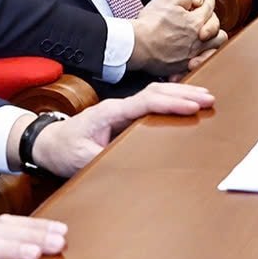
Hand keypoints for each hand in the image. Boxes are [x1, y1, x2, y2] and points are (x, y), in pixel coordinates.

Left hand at [27, 82, 215, 177]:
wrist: (47, 142)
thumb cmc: (63, 150)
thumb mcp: (80, 160)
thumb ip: (103, 160)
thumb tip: (127, 167)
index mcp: (109, 112)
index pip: (145, 102)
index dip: (171, 103)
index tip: (193, 106)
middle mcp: (118, 106)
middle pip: (155, 91)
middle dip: (183, 93)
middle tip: (209, 98)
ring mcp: (121, 109)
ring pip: (155, 94)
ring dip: (180, 93)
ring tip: (205, 97)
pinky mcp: (124, 116)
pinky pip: (151, 103)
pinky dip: (171, 100)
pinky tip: (186, 103)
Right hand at [128, 0, 222, 75]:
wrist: (137, 44)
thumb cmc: (150, 22)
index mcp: (196, 22)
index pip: (210, 9)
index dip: (207, 2)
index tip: (203, 2)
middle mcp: (199, 40)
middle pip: (218, 30)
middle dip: (213, 22)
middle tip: (205, 19)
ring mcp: (193, 54)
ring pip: (215, 47)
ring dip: (213, 40)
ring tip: (204, 36)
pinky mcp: (184, 66)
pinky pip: (202, 62)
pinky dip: (203, 57)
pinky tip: (197, 53)